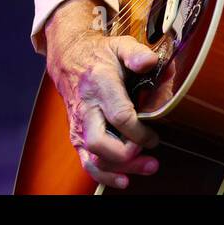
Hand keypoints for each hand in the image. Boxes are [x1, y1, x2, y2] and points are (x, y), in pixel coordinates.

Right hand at [43, 0, 162, 189]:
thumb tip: (150, 63)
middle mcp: (86, 108)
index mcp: (99, 85)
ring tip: (144, 169)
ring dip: (118, 169)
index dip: (139, 132)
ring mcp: (79, 125)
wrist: (69, 58)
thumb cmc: (99, 55)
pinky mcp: (77, 135)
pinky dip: (103, 174)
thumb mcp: (120, 45)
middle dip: (127, 155)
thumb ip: (137, 53)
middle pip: (101, 142)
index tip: (154, 136)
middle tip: (149, 155)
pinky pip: (86, 161)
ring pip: (93, 157)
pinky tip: (123, 179)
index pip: (119, 115)